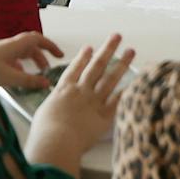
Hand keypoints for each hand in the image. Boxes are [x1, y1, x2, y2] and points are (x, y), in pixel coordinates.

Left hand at [0, 31, 62, 90]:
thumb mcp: (10, 77)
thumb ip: (29, 81)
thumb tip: (45, 83)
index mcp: (13, 46)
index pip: (37, 39)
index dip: (50, 45)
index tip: (59, 54)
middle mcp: (7, 46)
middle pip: (29, 46)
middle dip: (40, 56)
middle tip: (47, 68)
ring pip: (19, 53)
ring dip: (29, 62)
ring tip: (34, 74)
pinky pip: (10, 59)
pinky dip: (18, 66)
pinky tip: (16, 76)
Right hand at [28, 35, 135, 159]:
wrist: (56, 141)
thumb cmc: (44, 132)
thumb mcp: (43, 114)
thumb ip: (53, 108)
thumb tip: (53, 110)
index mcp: (63, 90)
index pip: (75, 68)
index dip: (83, 57)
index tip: (90, 47)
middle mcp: (81, 91)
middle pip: (96, 66)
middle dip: (107, 49)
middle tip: (117, 37)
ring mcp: (94, 102)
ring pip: (111, 79)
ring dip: (122, 64)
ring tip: (130, 51)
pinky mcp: (104, 116)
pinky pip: (118, 101)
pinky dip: (127, 91)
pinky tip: (136, 82)